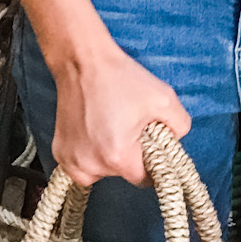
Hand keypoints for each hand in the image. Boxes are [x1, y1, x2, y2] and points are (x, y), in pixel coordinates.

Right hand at [47, 39, 190, 189]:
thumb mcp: (165, 98)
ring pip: (101, 172)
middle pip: (122, 173)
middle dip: (131, 155)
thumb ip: (180, 126)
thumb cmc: (121, 79)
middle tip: (130, 126)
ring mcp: (71, 161)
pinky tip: (94, 129)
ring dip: (109, 156)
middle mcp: (90, 166)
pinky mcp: (59, 153)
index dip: (153, 164)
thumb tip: (174, 143)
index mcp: (118, 156)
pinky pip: (83, 165)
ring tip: (110, 125)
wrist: (83, 61)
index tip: (151, 146)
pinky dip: (91, 153)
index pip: (144, 179)